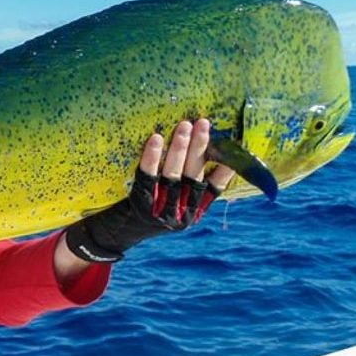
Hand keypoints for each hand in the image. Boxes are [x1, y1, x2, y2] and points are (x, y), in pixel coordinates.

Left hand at [64, 118, 235, 262]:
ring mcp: (160, 208)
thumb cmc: (152, 209)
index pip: (215, 189)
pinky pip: (147, 176)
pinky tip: (156, 138)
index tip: (234, 147)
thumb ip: (192, 187)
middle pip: (194, 176)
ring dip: (180, 148)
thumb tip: (209, 151)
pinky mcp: (140, 203)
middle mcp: (180, 212)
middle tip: (203, 123)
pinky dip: (152, 157)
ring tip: (184, 126)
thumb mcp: (177, 204)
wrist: (120, 232)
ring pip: (173, 174)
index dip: (226, 168)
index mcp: (194, 211)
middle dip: (200, 148)